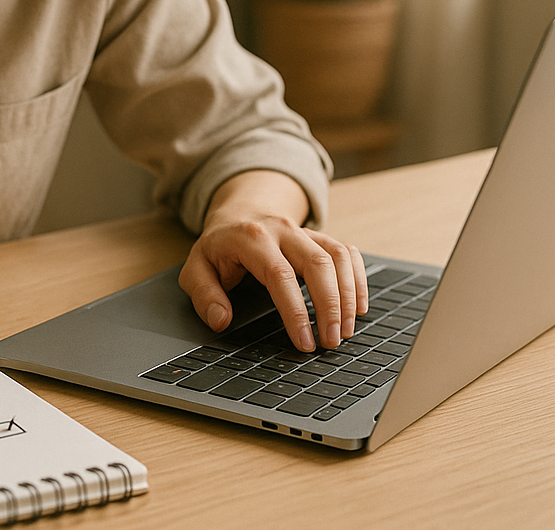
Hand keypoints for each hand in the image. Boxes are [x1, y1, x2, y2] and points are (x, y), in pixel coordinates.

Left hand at [179, 170, 367, 351]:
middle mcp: (282, 230)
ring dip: (348, 295)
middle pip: (318, 264)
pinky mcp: (320, 237)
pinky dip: (358, 279)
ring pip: (337, 257)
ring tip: (345, 330)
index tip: (305, 342)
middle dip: (330, 306)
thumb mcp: (197, 267)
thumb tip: (220, 320)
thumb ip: (203, 294)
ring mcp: (304, 231)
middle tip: (330, 342)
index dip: (296, 312)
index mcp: (251, 238)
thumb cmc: (219, 246)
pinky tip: (358, 306)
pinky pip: (347, 252)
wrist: (238, 213)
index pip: (280, 276)